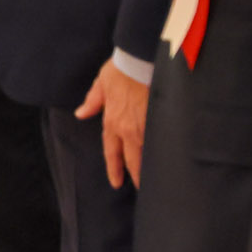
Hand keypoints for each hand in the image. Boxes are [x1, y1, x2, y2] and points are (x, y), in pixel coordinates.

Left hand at [75, 60, 151, 189]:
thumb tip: (81, 114)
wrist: (137, 60)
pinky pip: (161, 142)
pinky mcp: (160, 121)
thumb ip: (92, 102)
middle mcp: (128, 129)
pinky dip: (164, 152)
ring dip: (151, 167)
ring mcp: (145, 127)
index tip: (116, 182)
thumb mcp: (100, 85)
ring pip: (148, 154)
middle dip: (137, 176)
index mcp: (112, 121)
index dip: (114, 168)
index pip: (112, 151)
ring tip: (158, 183)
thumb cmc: (119, 70)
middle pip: (132, 159)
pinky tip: (171, 162)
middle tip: (142, 191)